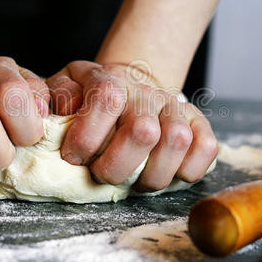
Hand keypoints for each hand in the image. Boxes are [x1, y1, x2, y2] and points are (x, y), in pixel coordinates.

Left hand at [46, 61, 216, 191]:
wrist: (130, 84)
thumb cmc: (88, 99)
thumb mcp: (63, 91)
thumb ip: (54, 100)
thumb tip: (56, 115)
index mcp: (109, 80)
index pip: (106, 99)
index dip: (88, 137)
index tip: (73, 156)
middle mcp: (146, 92)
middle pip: (143, 131)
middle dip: (117, 167)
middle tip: (103, 175)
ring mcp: (175, 107)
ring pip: (176, 142)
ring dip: (151, 174)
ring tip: (134, 180)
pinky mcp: (198, 123)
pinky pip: (206, 148)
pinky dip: (187, 169)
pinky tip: (166, 173)